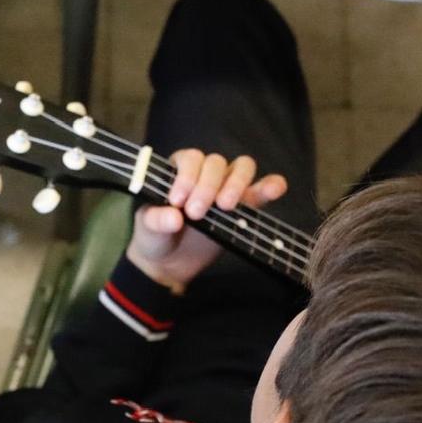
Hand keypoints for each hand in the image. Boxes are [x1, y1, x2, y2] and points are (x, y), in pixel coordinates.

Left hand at [126, 149, 287, 293]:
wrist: (169, 263)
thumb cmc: (155, 236)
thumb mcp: (146, 228)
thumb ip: (156, 220)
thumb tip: (174, 217)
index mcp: (178, 169)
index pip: (190, 159)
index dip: (186, 177)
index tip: (178, 202)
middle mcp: (204, 173)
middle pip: (216, 162)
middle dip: (207, 186)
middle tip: (195, 213)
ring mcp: (226, 187)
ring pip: (241, 168)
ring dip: (236, 183)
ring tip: (225, 206)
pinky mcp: (244, 207)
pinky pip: (261, 190)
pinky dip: (270, 186)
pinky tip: (275, 188)